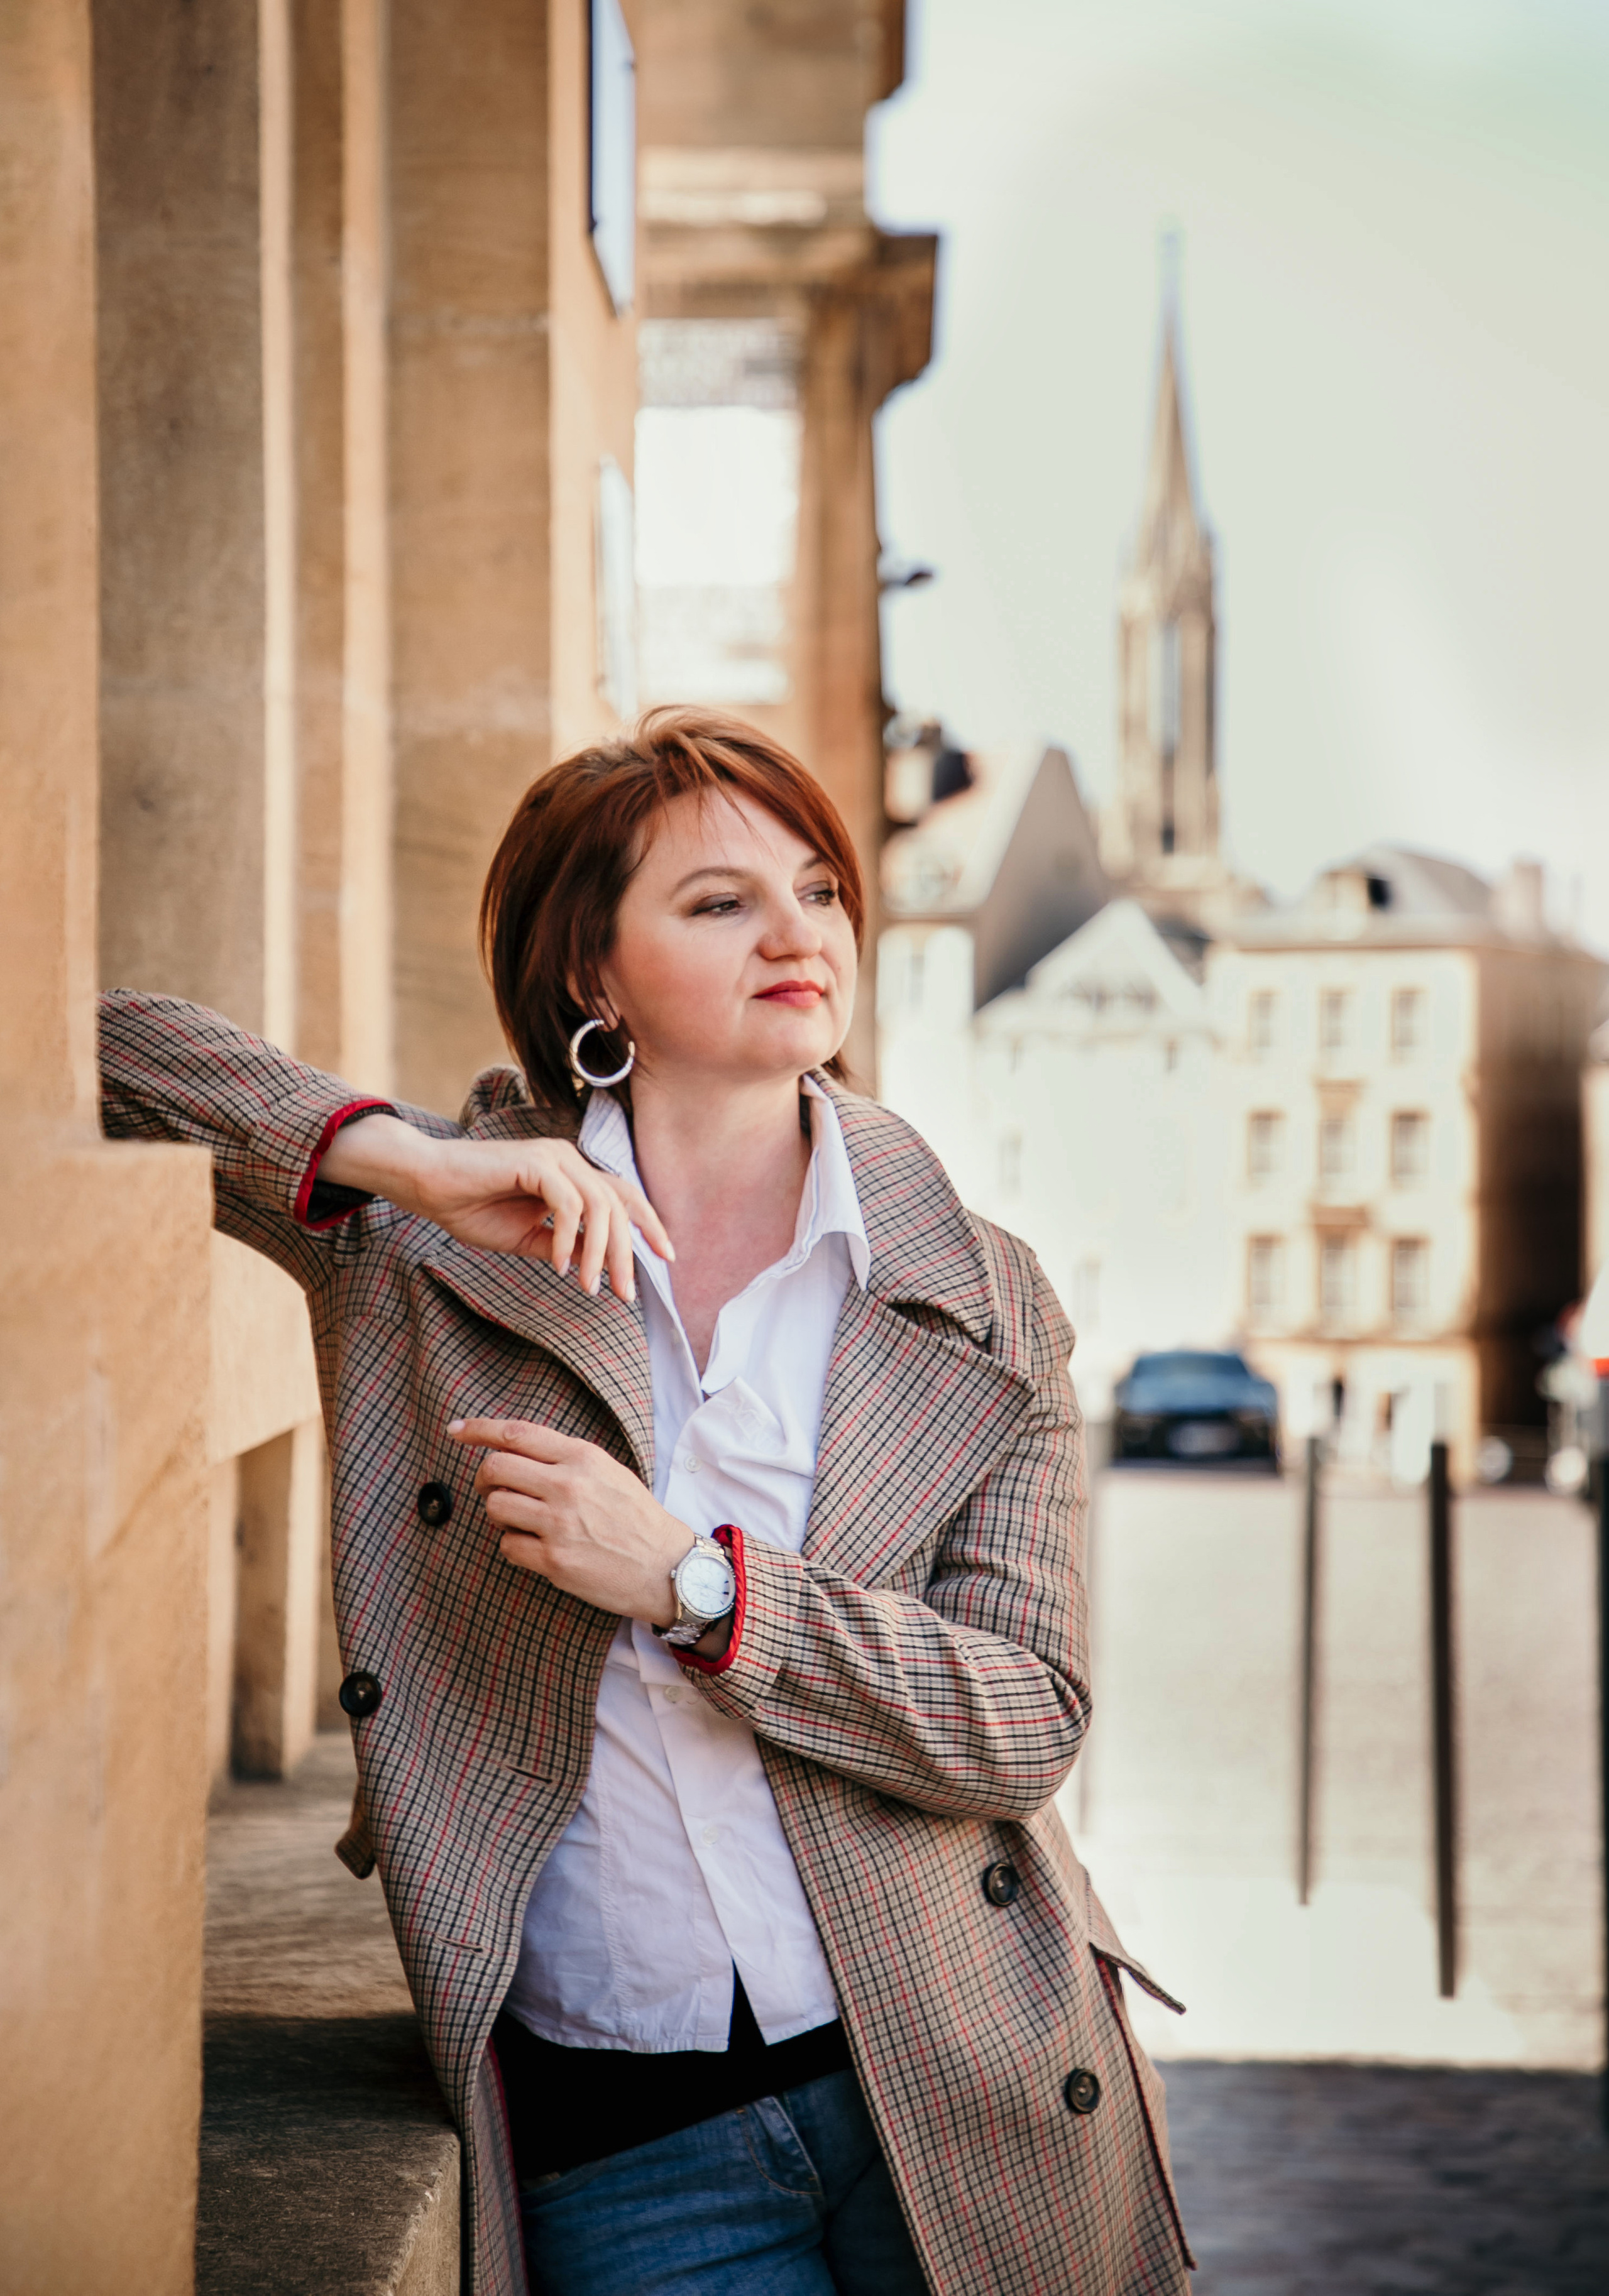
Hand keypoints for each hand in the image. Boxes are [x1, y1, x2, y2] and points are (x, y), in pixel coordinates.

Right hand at [320, 1115, 671, 1297]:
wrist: (428, 1185)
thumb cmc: (471, 1207)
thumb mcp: (527, 1237)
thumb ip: (562, 1246)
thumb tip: (595, 1267)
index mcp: (572, 1174)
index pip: (624, 1196)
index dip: (648, 1225)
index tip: (666, 1259)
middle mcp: (569, 1160)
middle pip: (619, 1205)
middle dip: (627, 1253)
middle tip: (625, 1293)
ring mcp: (553, 1157)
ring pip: (599, 1206)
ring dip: (599, 1253)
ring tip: (589, 1288)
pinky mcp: (534, 1162)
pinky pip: (568, 1204)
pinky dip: (568, 1239)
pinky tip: (558, 1266)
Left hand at [449, 1417, 689, 1624]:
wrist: (666, 1566)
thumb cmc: (635, 1517)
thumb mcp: (607, 1471)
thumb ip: (563, 1458)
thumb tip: (514, 1450)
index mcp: (581, 1457)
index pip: (516, 1433)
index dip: (478, 1429)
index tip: (456, 1431)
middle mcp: (568, 1486)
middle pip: (494, 1468)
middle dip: (484, 1479)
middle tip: (492, 1489)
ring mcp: (559, 1525)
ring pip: (495, 1507)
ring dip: (499, 1514)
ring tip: (520, 1520)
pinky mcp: (554, 1561)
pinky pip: (507, 1546)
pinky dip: (513, 1545)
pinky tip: (535, 1546)